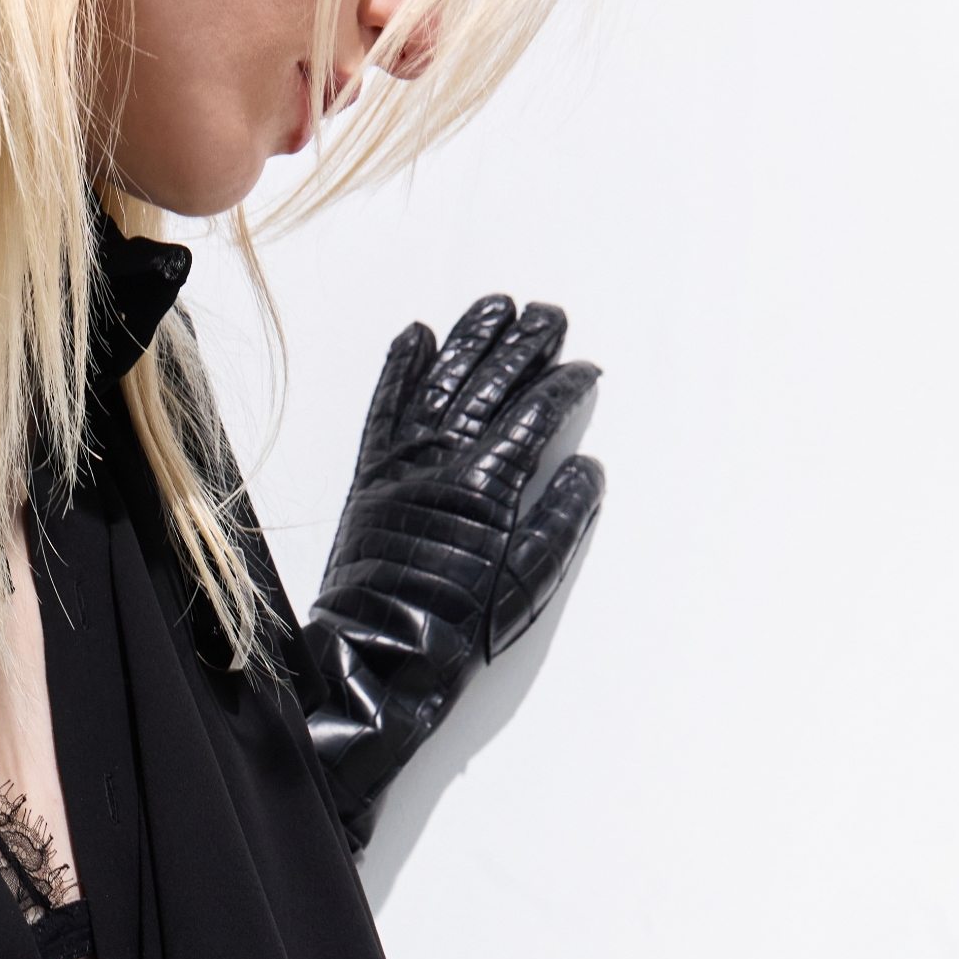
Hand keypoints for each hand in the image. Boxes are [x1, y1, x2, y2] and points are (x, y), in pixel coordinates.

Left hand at [302, 295, 603, 846]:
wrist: (379, 654)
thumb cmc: (458, 628)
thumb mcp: (526, 584)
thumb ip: (560, 520)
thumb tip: (586, 466)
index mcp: (486, 485)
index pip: (534, 416)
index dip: (564, 387)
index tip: (585, 369)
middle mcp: (441, 461)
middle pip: (490, 384)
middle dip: (524, 345)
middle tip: (550, 314)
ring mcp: (401, 463)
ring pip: (441, 383)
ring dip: (470, 340)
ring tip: (496, 304)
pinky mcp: (372, 474)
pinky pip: (387, 407)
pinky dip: (401, 369)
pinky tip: (418, 334)